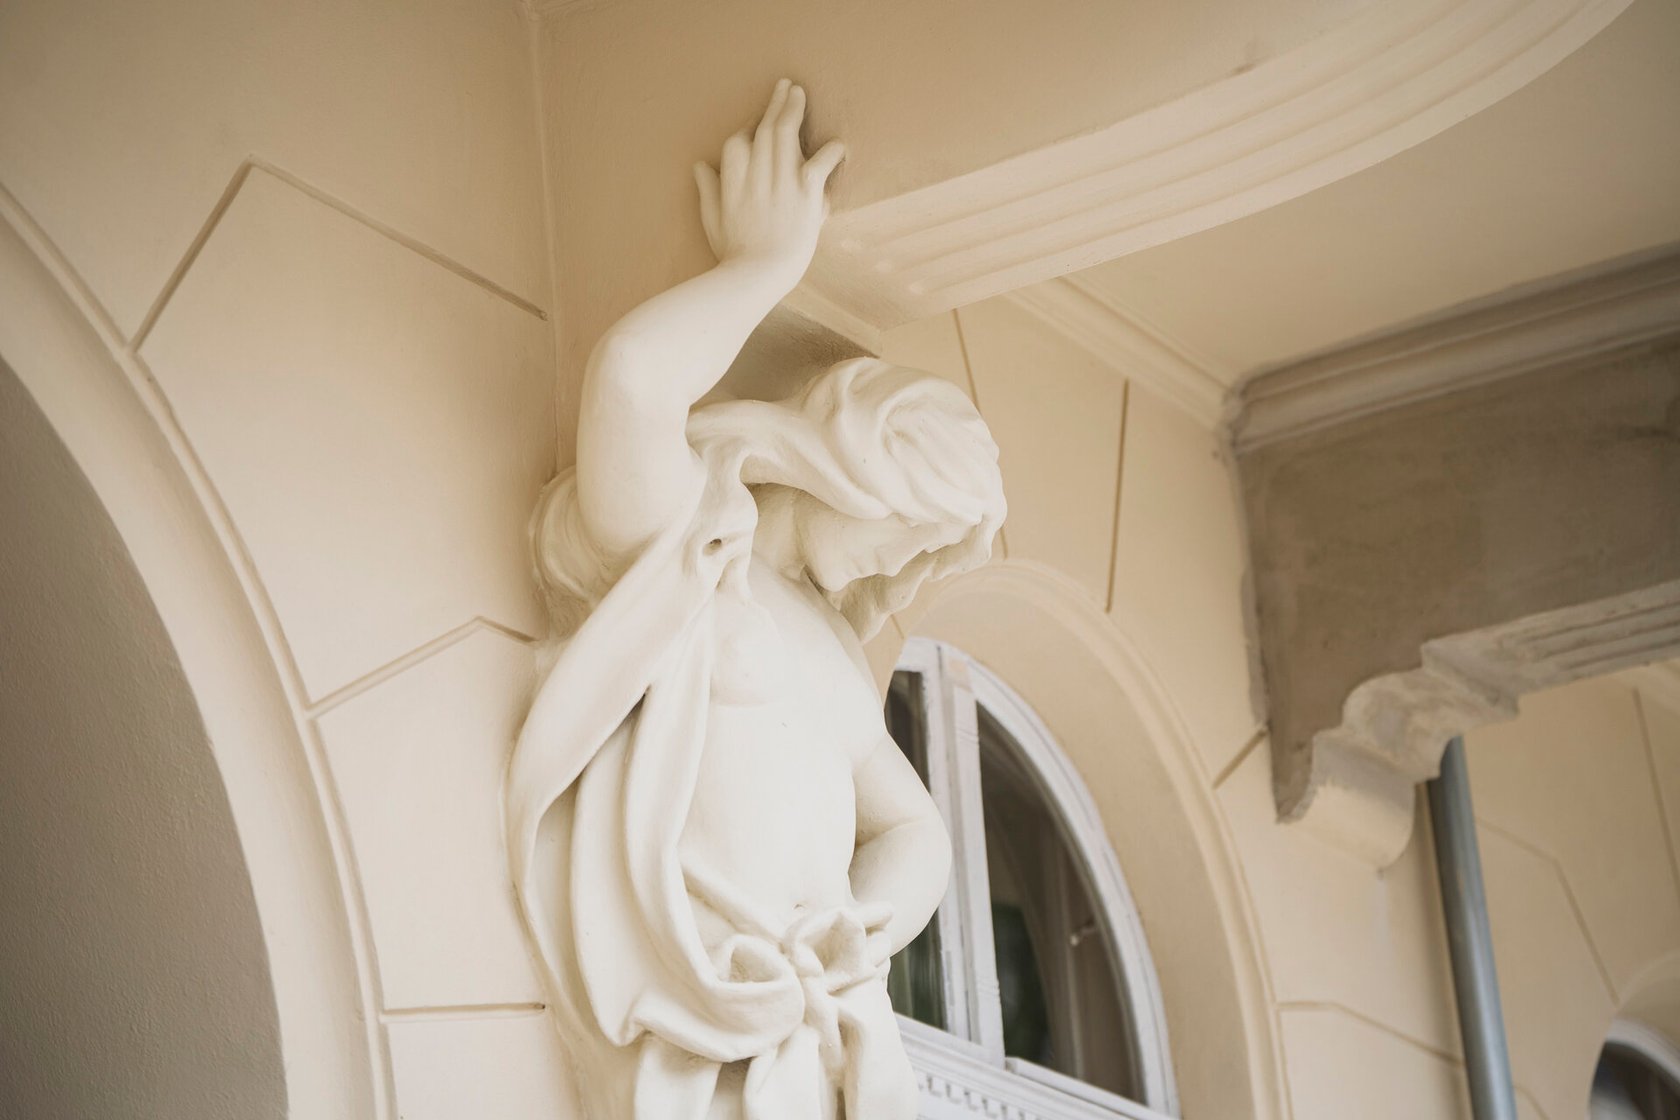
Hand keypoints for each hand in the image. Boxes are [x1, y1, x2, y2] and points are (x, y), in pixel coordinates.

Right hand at [694, 79, 844, 289]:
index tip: (759, 120)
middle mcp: (754, 175)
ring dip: (795, 110)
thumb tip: (699, 165)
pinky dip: (831, 152)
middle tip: (785, 85)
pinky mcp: (805, 194)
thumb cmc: (734, 255)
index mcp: (731, 181)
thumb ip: (708, 190)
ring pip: (786, 134)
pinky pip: (820, 162)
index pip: (738, 142)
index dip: (749, 127)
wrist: (756, 278)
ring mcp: (779, 182)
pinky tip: (839, 146)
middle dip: (774, 104)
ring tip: (799, 93)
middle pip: (764, 129)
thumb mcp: (712, 220)